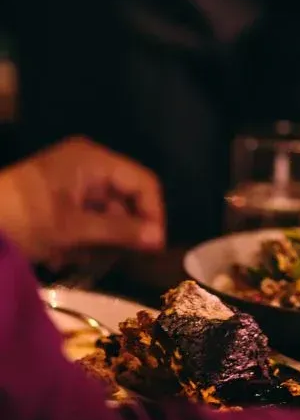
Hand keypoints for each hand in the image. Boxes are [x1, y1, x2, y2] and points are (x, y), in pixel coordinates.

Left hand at [0, 137, 165, 262]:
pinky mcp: (58, 192)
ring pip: (105, 208)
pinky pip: (85, 213)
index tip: (153, 246)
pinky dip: (80, 235)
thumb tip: (158, 239)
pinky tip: (63, 255)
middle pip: (124, 195)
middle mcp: (88, 162)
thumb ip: (119, 231)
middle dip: (122, 229)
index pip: (142, 182)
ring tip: (79, 259)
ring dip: (98, 237)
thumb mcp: (72, 229)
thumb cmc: (23, 219)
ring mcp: (72, 177)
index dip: (153, 213)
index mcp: (94, 160)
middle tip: (118, 259)